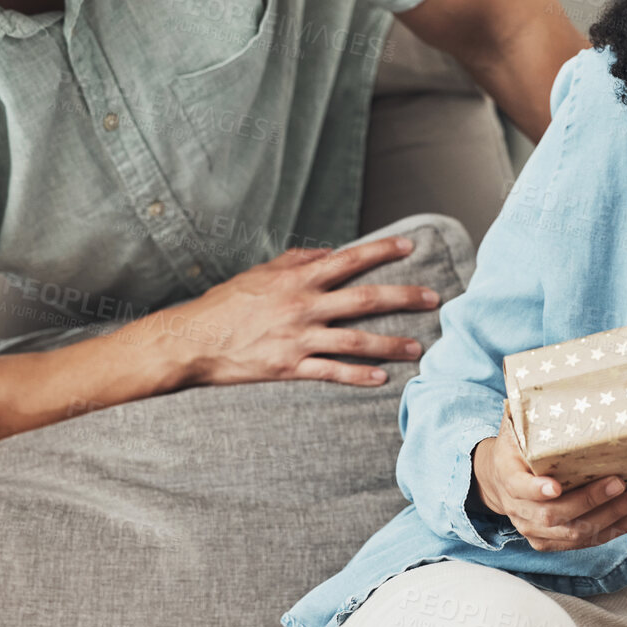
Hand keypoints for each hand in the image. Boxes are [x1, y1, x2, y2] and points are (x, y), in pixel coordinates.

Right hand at [178, 238, 440, 385]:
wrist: (191, 340)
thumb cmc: (225, 304)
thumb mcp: (259, 273)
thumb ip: (295, 261)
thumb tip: (327, 253)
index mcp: (297, 279)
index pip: (349, 260)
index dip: (382, 252)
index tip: (410, 247)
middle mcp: (303, 306)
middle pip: (366, 300)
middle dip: (404, 298)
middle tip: (434, 298)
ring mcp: (298, 338)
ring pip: (356, 341)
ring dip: (391, 344)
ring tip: (418, 348)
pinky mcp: (289, 367)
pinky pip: (331, 372)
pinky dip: (358, 376)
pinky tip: (381, 379)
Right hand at [471, 402, 626, 550]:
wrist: (498, 479)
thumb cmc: (516, 447)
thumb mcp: (515, 426)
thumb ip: (529, 411)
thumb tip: (550, 380)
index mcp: (507, 476)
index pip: (520, 488)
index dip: (536, 490)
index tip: (555, 487)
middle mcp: (518, 509)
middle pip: (554, 514)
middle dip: (590, 500)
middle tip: (620, 483)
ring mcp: (533, 529)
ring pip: (574, 533)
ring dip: (611, 518)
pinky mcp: (550, 541)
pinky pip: (584, 542)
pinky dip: (613, 530)